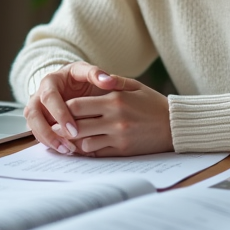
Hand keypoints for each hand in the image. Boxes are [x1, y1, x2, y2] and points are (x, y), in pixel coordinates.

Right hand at [24, 62, 119, 154]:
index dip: (60, 114)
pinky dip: (49, 143)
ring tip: (67, 150)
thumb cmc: (80, 78)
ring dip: (48, 140)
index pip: (49, 97)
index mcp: (50, 81)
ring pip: (33, 126)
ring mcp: (36, 108)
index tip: (74, 129)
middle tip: (69, 144)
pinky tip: (65, 150)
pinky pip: (38, 134)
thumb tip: (110, 81)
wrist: (73, 83)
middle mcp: (38, 94)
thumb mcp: (87, 72)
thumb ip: (97, 75)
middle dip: (50, 131)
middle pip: (34, 114)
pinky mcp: (38, 121)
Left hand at [57, 72, 171, 156]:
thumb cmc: (153, 104)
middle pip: (76, 124)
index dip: (63, 109)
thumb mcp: (135, 86)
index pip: (77, 105)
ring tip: (68, 138)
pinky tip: (84, 146)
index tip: (58, 110)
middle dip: (63, 127)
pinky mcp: (122, 150)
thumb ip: (113, 81)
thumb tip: (96, 77)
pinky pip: (97, 153)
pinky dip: (88, 151)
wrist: (175, 126)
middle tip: (54, 127)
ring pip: (84, 142)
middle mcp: (114, 118)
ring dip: (74, 141)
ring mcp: (118, 136)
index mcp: (115, 100)